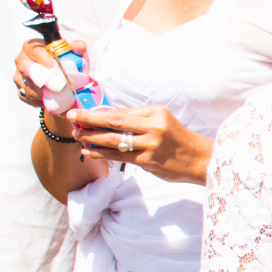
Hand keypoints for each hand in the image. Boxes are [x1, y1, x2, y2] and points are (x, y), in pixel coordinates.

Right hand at [13, 37, 72, 110]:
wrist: (59, 76)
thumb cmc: (65, 62)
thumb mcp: (74, 54)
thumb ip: (78, 48)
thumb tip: (79, 46)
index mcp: (32, 47)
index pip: (36, 52)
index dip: (47, 62)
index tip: (59, 71)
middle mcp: (22, 61)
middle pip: (27, 70)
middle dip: (45, 80)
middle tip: (61, 87)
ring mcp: (19, 77)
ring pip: (28, 87)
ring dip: (45, 94)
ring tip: (62, 97)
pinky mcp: (20, 91)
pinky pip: (29, 99)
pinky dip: (42, 103)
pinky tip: (55, 103)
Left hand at [70, 105, 213, 183]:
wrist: (200, 159)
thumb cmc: (177, 140)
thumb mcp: (161, 122)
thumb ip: (137, 121)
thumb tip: (106, 120)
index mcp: (156, 112)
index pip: (121, 111)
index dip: (99, 112)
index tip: (82, 111)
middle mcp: (153, 126)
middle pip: (115, 120)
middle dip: (89, 119)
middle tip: (71, 116)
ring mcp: (151, 144)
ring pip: (114, 140)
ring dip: (92, 138)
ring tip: (77, 136)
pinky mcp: (148, 160)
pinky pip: (119, 156)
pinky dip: (101, 154)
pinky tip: (88, 152)